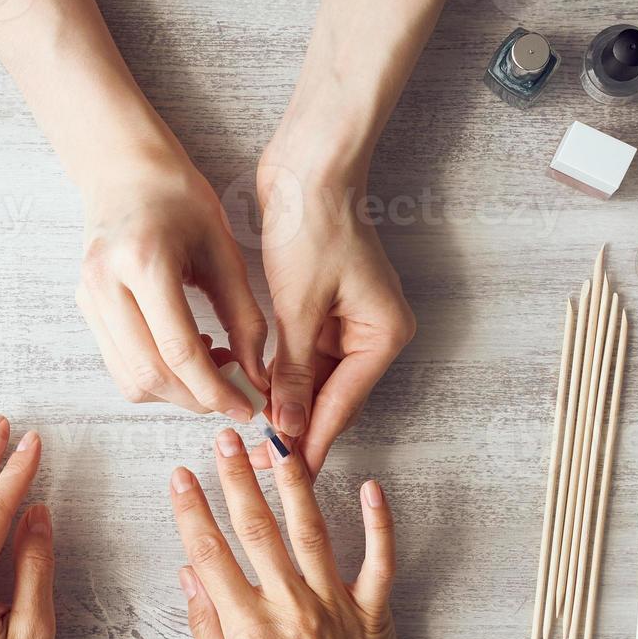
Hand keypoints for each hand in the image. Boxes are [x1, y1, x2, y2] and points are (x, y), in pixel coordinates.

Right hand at [77, 151, 268, 417]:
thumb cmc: (180, 201)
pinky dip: (156, 377)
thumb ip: (243, 317)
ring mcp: (88, 299)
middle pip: (150, 374)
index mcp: (144, 262)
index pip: (178, 350)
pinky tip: (184, 355)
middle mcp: (106, 284)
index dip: (215, 389)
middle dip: (196, 398)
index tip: (244, 407)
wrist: (125, 170)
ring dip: (175, 392)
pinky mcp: (85, 309)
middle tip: (233, 395)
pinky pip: (120, 367)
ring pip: (131, 380)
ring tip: (211, 369)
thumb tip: (255, 377)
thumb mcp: (224, 251)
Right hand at [169, 428, 415, 638]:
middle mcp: (290, 607)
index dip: (191, 511)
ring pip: (311, 531)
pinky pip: (379, 559)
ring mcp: (335, 604)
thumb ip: (206, 631)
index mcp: (249, 628)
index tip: (180, 477)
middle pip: (257, 529)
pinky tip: (372, 486)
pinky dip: (379, 522)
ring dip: (292, 484)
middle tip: (224, 440)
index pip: (211, 554)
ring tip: (278, 447)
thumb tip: (190, 576)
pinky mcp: (372, 610)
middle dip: (236, 479)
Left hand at [252, 151, 415, 475]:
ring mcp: (351, 323)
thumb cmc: (312, 224)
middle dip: (297, 427)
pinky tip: (256, 395)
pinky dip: (282, 375)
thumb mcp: (298, 307)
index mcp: (383, 335)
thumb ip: (294, 374)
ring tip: (254, 437)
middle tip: (262, 462)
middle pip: (333, 398)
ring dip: (286, 404)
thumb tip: (288, 429)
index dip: (312, 440)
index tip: (289, 474)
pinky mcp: (326, 311)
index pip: (343, 404)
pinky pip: (305, 357)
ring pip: (316, 381)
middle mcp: (375, 333)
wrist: (308, 165)